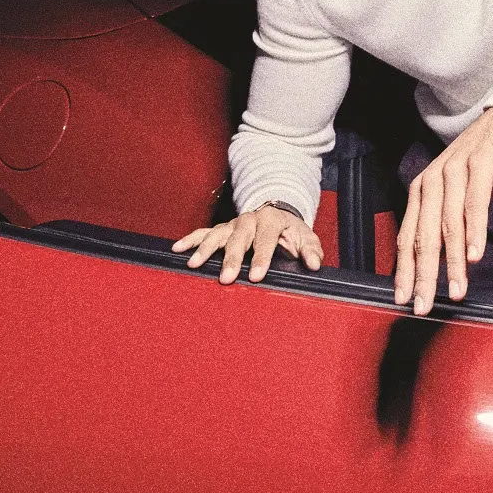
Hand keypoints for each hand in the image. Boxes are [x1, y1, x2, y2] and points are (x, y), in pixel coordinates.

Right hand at [173, 205, 322, 284]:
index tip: (256, 276)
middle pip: (238, 238)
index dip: (261, 258)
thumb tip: (314, 264)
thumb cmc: (291, 231)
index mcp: (271, 219)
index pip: (265, 239)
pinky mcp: (222, 228)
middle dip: (231, 258)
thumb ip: (311, 251)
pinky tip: (177, 249)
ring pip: (217, 235)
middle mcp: (249, 219)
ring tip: (194, 264)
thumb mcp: (306, 237)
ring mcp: (233, 223)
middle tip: (226, 278)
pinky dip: (190, 240)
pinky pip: (203, 232)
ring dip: (205, 249)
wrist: (278, 213)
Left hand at [393, 107, 492, 314]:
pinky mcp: (479, 166)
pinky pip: (474, 204)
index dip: (404, 270)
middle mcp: (431, 181)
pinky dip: (474, 232)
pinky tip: (475, 255)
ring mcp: (454, 172)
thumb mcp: (458, 194)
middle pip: (423, 236)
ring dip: (453, 262)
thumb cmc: (482, 162)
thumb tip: (440, 260)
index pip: (407, 237)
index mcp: (421, 190)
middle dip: (423, 275)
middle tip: (424, 304)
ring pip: (448, 225)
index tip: (403, 298)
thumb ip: (446, 222)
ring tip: (456, 289)